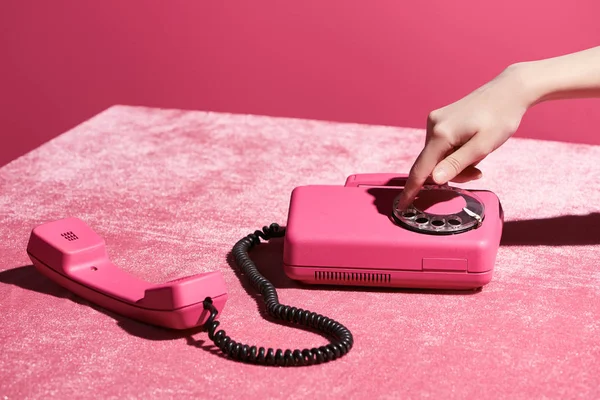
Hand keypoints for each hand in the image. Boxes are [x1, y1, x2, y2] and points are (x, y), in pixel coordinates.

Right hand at [396, 64, 534, 209]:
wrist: (509, 91)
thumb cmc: (501, 118)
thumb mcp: (483, 147)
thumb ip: (457, 164)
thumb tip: (434, 180)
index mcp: (441, 134)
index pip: (421, 169)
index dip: (411, 190)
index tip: (402, 206)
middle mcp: (433, 125)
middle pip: (431, 163)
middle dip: (448, 174)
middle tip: (477, 172)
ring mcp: (435, 121)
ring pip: (437, 155)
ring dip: (453, 163)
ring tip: (479, 155)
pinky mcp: (440, 119)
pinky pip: (440, 145)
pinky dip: (453, 153)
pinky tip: (471, 145)